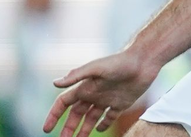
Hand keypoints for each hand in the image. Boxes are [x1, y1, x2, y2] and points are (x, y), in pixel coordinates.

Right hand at [43, 50, 157, 136]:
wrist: (144, 60)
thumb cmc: (120, 61)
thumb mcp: (96, 68)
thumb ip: (77, 75)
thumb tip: (55, 83)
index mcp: (85, 87)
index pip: (63, 103)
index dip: (54, 115)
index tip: (46, 129)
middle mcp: (94, 93)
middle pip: (76, 114)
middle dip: (68, 128)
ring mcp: (107, 99)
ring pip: (91, 118)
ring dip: (83, 130)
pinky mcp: (121, 103)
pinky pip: (109, 117)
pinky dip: (104, 125)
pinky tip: (99, 130)